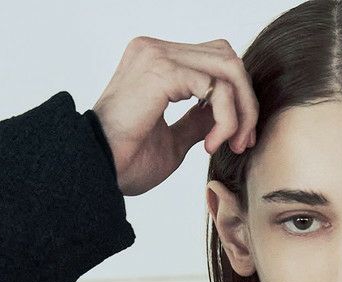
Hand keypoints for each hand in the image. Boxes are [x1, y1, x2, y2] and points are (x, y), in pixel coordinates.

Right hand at [91, 35, 258, 195]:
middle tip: (242, 143)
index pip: (213, 61)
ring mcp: (158, 55)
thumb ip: (197, 121)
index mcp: (155, 62)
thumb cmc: (125, 162)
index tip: (237, 140)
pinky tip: (210, 145)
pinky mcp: (163, 71)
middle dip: (245, 103)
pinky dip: (225, 119)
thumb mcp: (174, 140)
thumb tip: (222, 115)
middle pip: (227, 59)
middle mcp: (156, 49)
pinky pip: (215, 87)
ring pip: (228, 69)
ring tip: (229, 145)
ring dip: (241, 111)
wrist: (96, 171)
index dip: (235, 98)